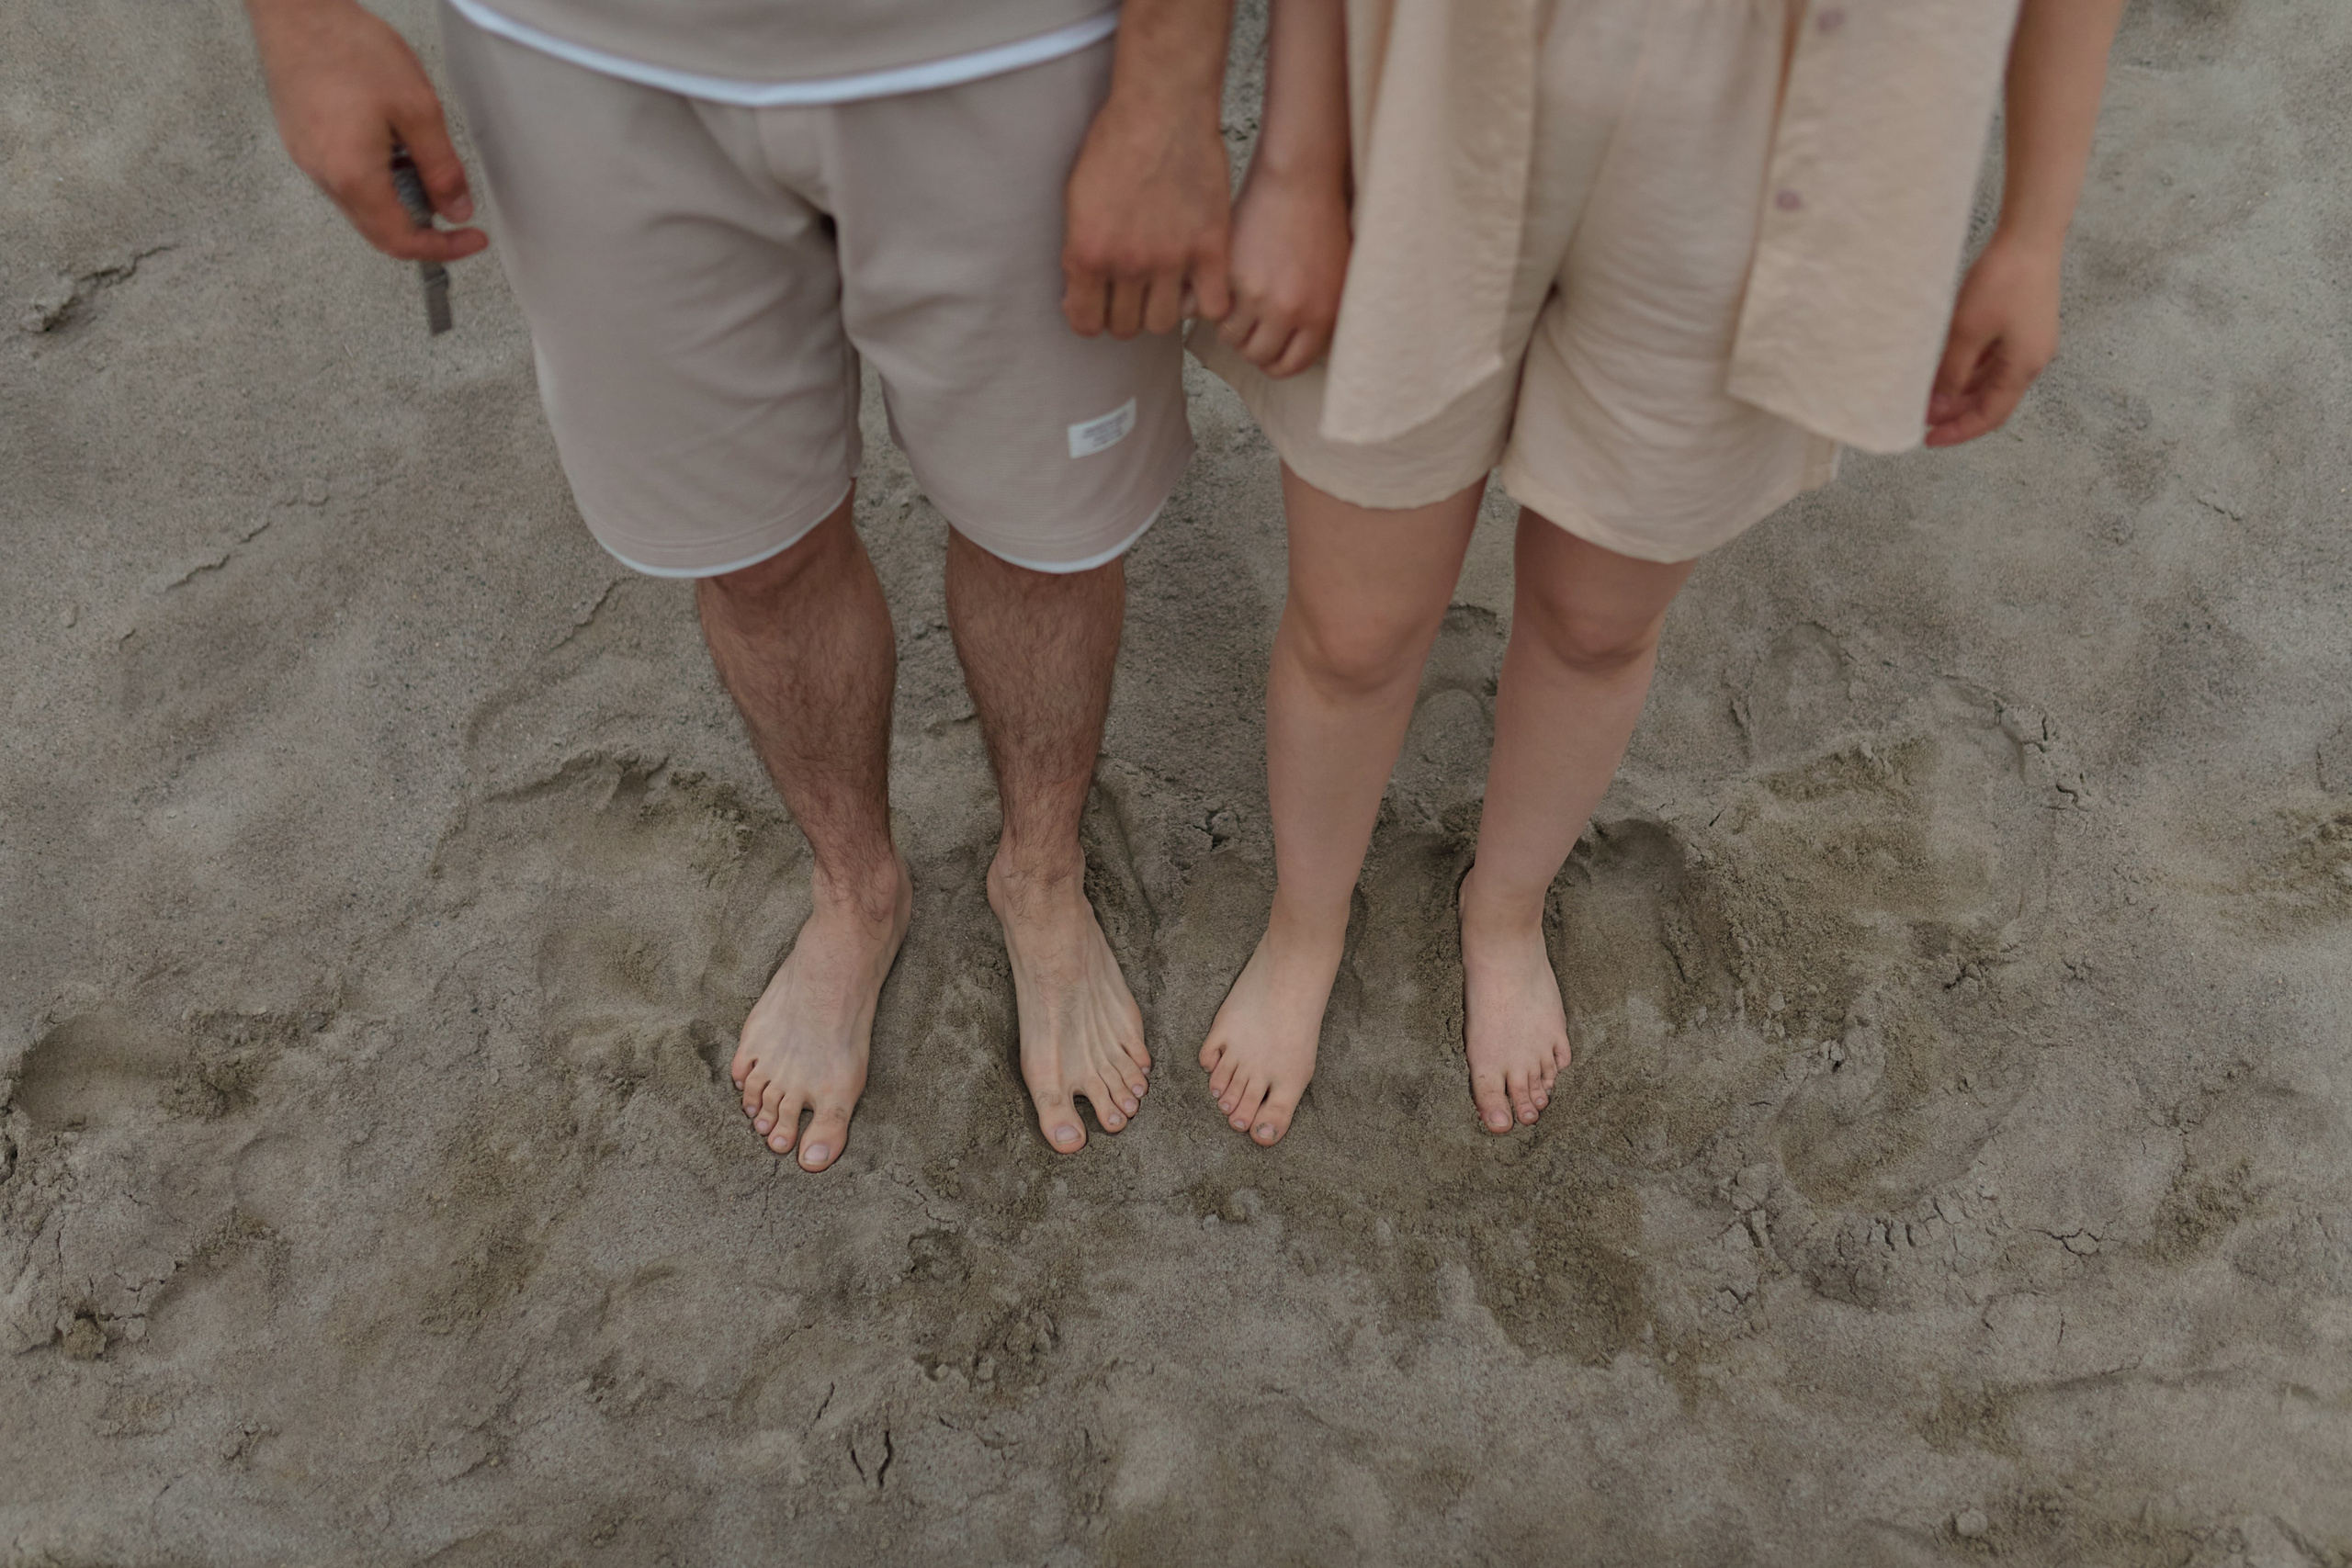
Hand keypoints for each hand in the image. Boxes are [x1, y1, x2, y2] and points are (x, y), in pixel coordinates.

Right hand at [246, 0, 486, 263]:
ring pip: (361, 204)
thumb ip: (441, 167)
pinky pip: (344, 177)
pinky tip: (392, 144)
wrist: (296, 10)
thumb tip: (456, 208)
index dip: (442, 248)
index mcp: (353, 175)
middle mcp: (323, 175)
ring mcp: (307, 158)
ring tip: (422, 158)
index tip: (470, 238)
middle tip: (456, 207)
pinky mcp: (301, 140)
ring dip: (399, 198)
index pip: (400, 240)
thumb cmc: (348, 47)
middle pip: (378, 229)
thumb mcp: (417, 109)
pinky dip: (376, 177)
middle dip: (422, 228)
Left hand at [1062, 90, 1231, 337]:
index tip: (1098, 308)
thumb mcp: (1076, 199)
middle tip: (1131, 295)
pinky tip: (1198, 284)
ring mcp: (1173, 259)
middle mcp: (1129, 264)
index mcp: (1088, 254)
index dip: (1090, 318)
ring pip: (1164, 324)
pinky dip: (1205, 302)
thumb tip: (1082, 287)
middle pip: (1126, 327)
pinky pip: (1212, 305)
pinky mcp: (1211, 247)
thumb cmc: (1115, 142)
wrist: (1161, 108)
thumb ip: (1079, 250)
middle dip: (1124, 314)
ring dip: (1161, 311)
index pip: (1086, 322)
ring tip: (1162, 289)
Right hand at [1217, 162, 1348, 377]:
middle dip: (1249, 344)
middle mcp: (1289, 311)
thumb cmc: (1320, 223)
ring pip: (1229, 335)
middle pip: (1256, 355)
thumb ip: (1322, 318)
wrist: (1299, 180)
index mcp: (1320, 316)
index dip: (1274, 363)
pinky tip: (1211, 290)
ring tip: (1231, 304)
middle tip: (1246, 325)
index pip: (1289, 366)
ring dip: (1227, 324)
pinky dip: (1203, 303)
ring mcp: (1256, 293)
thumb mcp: (1338, 279)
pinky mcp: (1229, 273)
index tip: (1266, 353)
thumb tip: (1299, 351)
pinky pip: (1207, 308)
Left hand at [1925, 231, 2061, 446]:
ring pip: (1990, 380)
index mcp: (2024, 367)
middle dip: (1956, 413)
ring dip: (1960, 391)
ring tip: (1926, 396)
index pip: (1990, 416)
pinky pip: (1993, 359)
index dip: (1958, 432)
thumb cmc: (2002, 281)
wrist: (2030, 237)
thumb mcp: (1967, 331)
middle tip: (1920, 419)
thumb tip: (1938, 408)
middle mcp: (2032, 359)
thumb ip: (1952, 373)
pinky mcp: (2022, 326)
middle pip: (1991, 401)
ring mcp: (2029, 343)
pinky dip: (1969, 369)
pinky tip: (1944, 369)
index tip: (1927, 440)